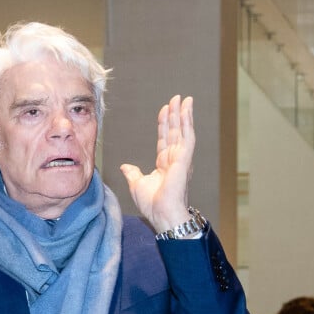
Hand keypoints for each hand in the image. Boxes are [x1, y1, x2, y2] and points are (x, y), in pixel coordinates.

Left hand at [120, 95, 194, 232]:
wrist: (162, 214)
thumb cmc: (153, 204)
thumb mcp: (137, 184)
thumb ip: (132, 173)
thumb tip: (125, 166)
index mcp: (164, 164)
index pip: (165, 138)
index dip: (164, 124)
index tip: (164, 110)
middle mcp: (175, 159)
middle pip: (175, 131)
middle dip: (175, 114)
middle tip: (176, 98)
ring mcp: (181, 158)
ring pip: (183, 130)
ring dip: (183, 114)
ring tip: (183, 99)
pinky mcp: (185, 158)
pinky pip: (187, 136)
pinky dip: (187, 121)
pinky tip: (187, 109)